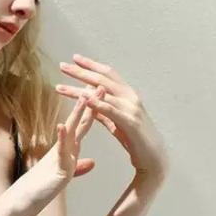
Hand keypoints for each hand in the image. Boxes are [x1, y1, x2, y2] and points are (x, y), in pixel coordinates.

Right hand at [12, 87, 101, 215]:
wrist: (26, 198)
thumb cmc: (43, 186)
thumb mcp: (66, 174)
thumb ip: (78, 166)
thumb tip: (92, 162)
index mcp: (68, 148)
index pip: (83, 125)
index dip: (94, 110)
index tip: (103, 94)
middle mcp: (64, 148)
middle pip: (79, 122)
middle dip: (90, 105)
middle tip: (99, 85)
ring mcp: (59, 155)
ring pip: (70, 132)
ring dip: (76, 114)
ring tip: (84, 97)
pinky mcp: (55, 167)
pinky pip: (59, 151)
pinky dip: (61, 138)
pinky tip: (62, 126)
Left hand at [56, 54, 170, 179]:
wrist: (154, 157)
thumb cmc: (136, 139)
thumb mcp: (116, 121)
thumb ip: (104, 111)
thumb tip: (89, 100)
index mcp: (127, 94)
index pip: (107, 74)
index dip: (91, 65)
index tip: (74, 58)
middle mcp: (130, 97)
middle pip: (102, 79)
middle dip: (80, 71)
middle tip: (62, 65)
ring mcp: (131, 108)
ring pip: (102, 93)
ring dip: (79, 89)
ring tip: (61, 87)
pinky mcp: (130, 122)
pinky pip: (111, 111)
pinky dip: (98, 104)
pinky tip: (85, 99)